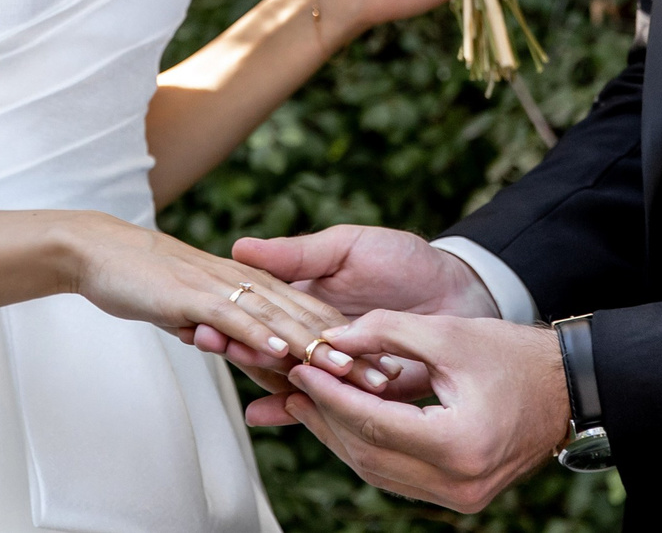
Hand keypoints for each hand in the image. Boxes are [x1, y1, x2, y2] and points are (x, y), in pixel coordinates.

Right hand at [63, 213, 352, 367]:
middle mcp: (244, 283)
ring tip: (348, 372)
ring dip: (313, 346)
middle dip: (344, 351)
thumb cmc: (142, 276)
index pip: (303, 315)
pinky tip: (281, 352)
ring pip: (278, 318)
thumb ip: (229, 323)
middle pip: (303, 318)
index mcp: (250, 284)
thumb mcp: (196, 303)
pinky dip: (259, 331)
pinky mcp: (192, 293)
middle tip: (382, 380)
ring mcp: (220, 286)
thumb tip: (254, 353)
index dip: (340, 341)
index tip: (375, 368)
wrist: (98, 247)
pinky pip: (234, 312)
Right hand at [193, 225, 497, 391]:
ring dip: (259, 376)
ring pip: (290, 377)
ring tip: (229, 371)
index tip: (198, 317)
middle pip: (267, 347)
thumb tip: (241, 248)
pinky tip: (265, 415)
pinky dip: (295, 410)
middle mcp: (316, 338)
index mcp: (308, 303)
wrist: (463, 292)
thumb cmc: (407, 261)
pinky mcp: (361, 393)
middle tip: (204, 342)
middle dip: (236, 346)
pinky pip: (326, 404)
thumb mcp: (349, 247)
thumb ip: (298, 256)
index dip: (232, 316)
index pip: (262, 313)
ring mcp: (337, 368)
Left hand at [254, 310, 572, 514]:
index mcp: (458, 442)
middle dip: (326, 418)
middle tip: (291, 387)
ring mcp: (459, 497)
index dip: (330, 394)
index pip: (373, 421)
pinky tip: (345, 420)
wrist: (567, 390)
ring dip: (340, 436)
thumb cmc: (515, 356)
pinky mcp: (458, 497)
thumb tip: (329, 339)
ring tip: (307, 403)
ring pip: (378, 472)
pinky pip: (398, 477)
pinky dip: (368, 448)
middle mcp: (458, 482)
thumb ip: (386, 332)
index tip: (299, 368)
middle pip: (369, 454)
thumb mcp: (449, 334)